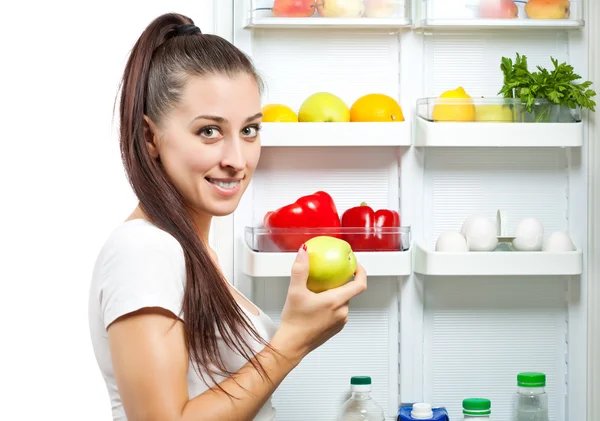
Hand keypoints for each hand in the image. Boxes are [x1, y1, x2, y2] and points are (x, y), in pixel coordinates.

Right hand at [270, 244, 366, 365]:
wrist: (291, 345)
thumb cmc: (294, 322)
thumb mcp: (295, 291)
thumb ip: (300, 269)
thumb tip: (304, 252)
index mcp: (336, 302)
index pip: (360, 284)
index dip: (361, 272)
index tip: (355, 265)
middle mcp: (342, 313)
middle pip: (349, 292)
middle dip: (341, 282)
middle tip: (328, 275)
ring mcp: (340, 322)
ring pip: (342, 302)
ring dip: (334, 294)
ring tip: (319, 290)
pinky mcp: (335, 328)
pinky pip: (338, 312)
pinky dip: (331, 304)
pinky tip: (317, 304)